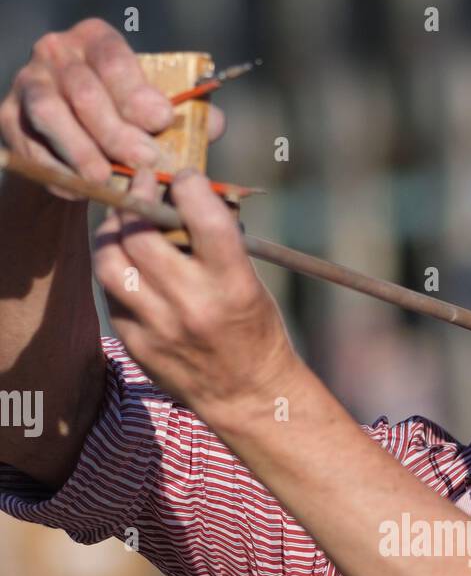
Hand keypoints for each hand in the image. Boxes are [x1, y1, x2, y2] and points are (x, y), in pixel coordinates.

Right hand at [0, 18, 224, 201]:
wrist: (74, 137)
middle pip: (84, 90)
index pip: (114, 58)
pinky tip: (80, 189)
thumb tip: (217, 124)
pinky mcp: (9, 118)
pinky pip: (30, 144)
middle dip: (116, 130)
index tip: (164, 120)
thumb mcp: (154, 110)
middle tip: (145, 161)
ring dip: (80, 149)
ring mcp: (29, 83)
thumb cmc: (124, 118)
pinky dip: (56, 169)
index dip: (138, 91)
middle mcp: (56, 51)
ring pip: (51, 113)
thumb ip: (186, 115)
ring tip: (105, 179)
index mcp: (95, 39)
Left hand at [92, 167, 295, 423]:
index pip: (202, 215)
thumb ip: (216, 240)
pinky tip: (128, 264)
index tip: (184, 179)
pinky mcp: (136, 344)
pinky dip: (116, 271)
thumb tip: (181, 193)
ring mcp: (159, 328)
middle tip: (141, 186)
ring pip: (110, 262)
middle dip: (137, 198)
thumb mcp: (251, 281)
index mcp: (233, 285)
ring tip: (122, 223)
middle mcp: (192, 305)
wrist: (248, 396)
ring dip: (111, 233)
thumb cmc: (255, 330)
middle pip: (140, 234)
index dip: (187, 185)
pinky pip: (111, 294)